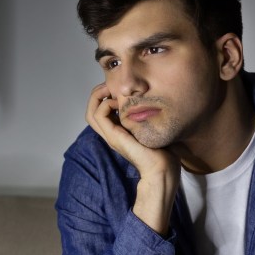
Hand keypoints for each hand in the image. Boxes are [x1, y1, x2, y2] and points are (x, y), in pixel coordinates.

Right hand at [85, 83, 179, 233]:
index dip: (105, 95)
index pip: (101, 110)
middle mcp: (112, 133)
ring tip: (111, 91)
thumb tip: (152, 98)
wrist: (163, 168)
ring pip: (91, 113)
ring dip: (98, 97)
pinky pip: (99, 115)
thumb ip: (148, 113)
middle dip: (97, 94)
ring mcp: (111, 135)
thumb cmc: (163, 150)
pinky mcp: (114, 136)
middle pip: (91, 111)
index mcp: (120, 130)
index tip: (118, 87)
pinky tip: (119, 103)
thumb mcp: (154, 125)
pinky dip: (105, 104)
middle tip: (110, 86)